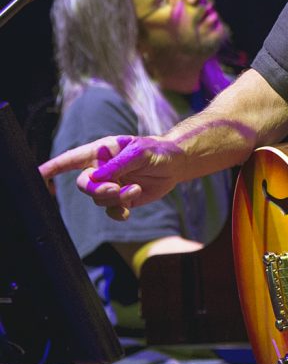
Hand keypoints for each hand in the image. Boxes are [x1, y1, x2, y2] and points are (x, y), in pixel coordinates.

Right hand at [39, 134, 184, 220]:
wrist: (174, 164)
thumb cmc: (155, 151)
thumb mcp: (138, 153)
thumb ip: (117, 165)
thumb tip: (96, 178)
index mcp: (100, 152)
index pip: (70, 160)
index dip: (52, 168)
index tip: (37, 175)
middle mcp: (100, 169)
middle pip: (84, 185)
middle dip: (98, 190)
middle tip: (116, 189)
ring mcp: (110, 185)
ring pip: (99, 200)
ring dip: (117, 198)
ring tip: (136, 189)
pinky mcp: (121, 199)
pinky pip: (111, 212)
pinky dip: (119, 212)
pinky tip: (129, 208)